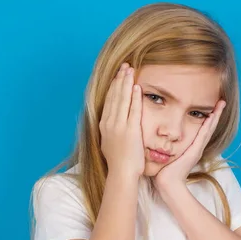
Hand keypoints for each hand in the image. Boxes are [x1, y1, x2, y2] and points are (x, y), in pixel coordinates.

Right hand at [100, 63, 144, 180]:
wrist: (121, 174)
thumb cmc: (119, 163)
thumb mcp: (110, 144)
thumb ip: (111, 132)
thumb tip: (111, 126)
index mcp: (104, 126)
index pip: (109, 101)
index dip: (113, 86)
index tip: (117, 75)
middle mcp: (109, 123)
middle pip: (114, 96)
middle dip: (119, 79)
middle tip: (124, 66)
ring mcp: (119, 126)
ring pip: (122, 100)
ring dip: (125, 83)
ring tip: (130, 70)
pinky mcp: (130, 130)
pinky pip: (133, 110)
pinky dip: (134, 98)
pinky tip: (136, 87)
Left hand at [155, 100, 226, 189]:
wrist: (168, 184)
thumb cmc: (164, 171)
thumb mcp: (167, 155)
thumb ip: (167, 147)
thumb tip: (161, 139)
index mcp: (191, 147)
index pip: (202, 128)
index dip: (207, 117)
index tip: (211, 105)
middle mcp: (197, 147)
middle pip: (209, 126)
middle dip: (215, 113)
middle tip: (222, 101)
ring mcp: (197, 149)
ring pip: (208, 128)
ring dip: (215, 116)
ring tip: (221, 104)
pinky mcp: (195, 151)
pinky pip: (203, 135)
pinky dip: (209, 125)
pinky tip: (212, 116)